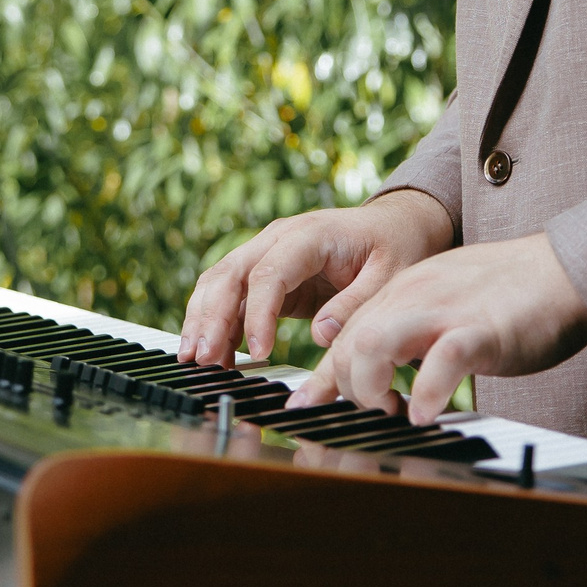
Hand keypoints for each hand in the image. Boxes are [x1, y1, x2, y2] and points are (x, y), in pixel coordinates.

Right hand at [178, 189, 453, 367]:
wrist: (392, 226)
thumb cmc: (393, 247)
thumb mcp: (390, 277)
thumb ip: (354, 305)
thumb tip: (320, 335)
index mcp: (309, 234)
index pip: (269, 273)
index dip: (258, 314)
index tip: (258, 352)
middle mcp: (278, 237)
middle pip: (231, 274)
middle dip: (212, 318)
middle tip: (203, 360)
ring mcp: (265, 252)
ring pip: (220, 282)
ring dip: (203, 320)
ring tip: (193, 360)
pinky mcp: (263, 273)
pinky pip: (229, 294)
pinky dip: (214, 322)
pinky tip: (211, 353)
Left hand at [290, 233, 586, 425]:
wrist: (566, 268)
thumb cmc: (511, 295)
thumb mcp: (445, 305)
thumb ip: (412, 331)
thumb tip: (387, 374)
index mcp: (403, 291)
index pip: (344, 332)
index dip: (325, 375)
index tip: (307, 406)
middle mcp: (414, 296)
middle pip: (347, 341)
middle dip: (347, 387)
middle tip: (377, 411)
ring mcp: (445, 310)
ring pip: (373, 342)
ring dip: (369, 387)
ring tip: (392, 411)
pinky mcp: (481, 329)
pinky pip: (441, 360)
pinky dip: (425, 393)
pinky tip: (425, 415)